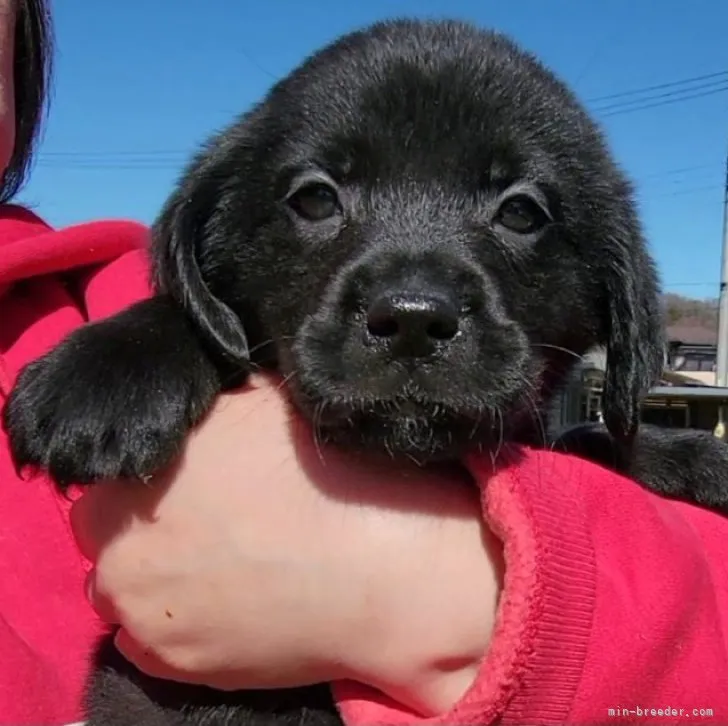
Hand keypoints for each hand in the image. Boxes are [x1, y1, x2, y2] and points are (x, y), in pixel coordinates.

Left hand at [71, 374, 501, 714]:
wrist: (378, 565)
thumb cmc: (324, 474)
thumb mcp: (261, 406)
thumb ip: (212, 414)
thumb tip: (204, 414)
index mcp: (138, 473)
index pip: (109, 475)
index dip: (148, 476)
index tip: (187, 480)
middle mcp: (122, 545)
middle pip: (104, 532)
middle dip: (143, 524)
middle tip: (201, 520)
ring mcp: (143, 612)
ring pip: (122, 590)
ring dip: (153, 578)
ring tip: (215, 568)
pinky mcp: (175, 665)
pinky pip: (144, 641)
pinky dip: (171, 624)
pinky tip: (220, 607)